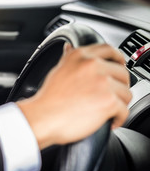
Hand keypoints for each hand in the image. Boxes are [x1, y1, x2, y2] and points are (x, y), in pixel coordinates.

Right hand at [17, 44, 131, 148]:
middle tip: (110, 97)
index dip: (118, 58)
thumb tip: (69, 48)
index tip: (119, 65)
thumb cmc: (47, 99)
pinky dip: (118, 119)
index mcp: (80, 56)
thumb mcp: (57, 71)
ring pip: (126, 93)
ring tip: (106, 111)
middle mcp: (93, 66)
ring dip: (119, 104)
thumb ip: (68, 58)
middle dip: (119, 87)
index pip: (109, 50)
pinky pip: (124, 111)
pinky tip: (109, 121)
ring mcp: (103, 83)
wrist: (43, 117)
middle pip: (122, 73)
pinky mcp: (109, 101)